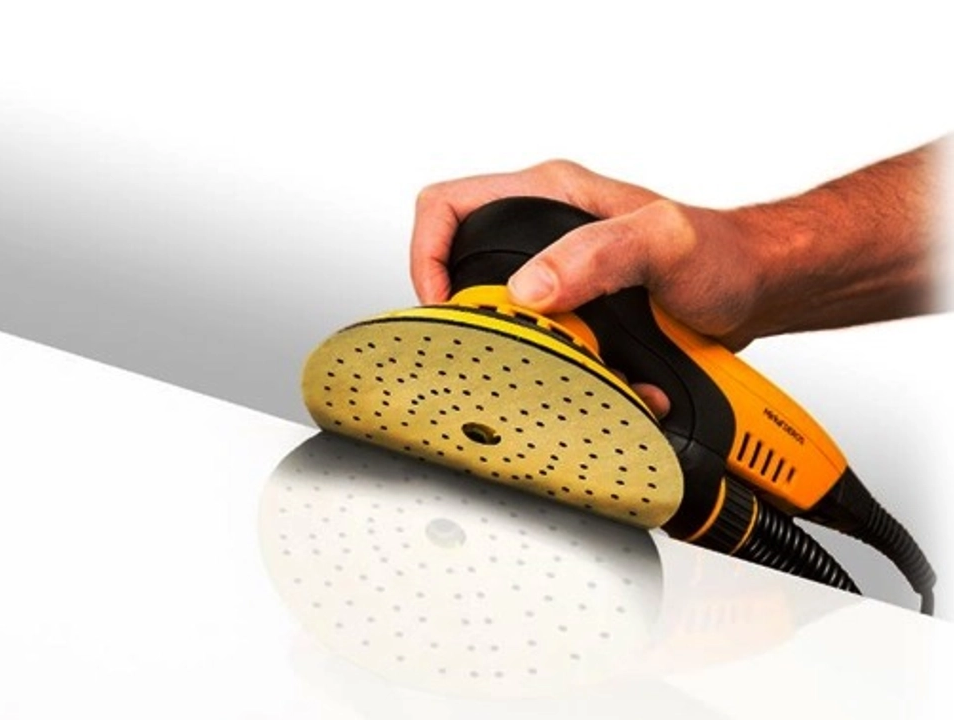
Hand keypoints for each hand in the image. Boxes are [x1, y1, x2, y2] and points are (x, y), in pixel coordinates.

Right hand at [410, 160, 762, 351]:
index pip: (446, 206)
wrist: (759, 289)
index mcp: (549, 193)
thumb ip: (598, 255)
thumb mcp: (664, 244)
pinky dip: (572, 367)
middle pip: (465, 270)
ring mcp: (559, 270)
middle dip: (483, 319)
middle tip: (507, 345)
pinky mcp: (577, 307)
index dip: (426, 256)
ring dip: (534, 351)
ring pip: (506, 316)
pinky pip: (547, 341)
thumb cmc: (724, 254)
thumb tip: (530, 287)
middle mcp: (545, 229)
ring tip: (570, 362)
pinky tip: (609, 373)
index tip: (442, 306)